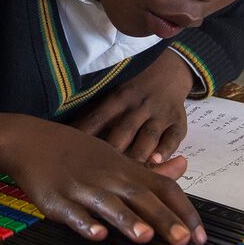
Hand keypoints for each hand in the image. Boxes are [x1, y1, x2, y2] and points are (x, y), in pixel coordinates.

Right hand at [0, 112, 205, 244]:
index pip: (163, 188)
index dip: (184, 211)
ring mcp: (82, 188)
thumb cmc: (78, 152)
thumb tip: (184, 166)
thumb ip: (151, 170)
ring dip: (127, 220)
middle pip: (142, 198)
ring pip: (109, 205)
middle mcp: (109, 178)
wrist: (32, 140)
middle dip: (164, 219)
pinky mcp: (57, 200)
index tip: (201, 236)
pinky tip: (97, 235)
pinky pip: (73, 213)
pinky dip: (85, 223)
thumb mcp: (117, 156)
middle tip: (184, 240)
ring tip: (145, 236)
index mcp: (126, 169)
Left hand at [74, 53, 192, 163]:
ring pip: (148, 136)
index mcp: (118, 98)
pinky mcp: (178, 122)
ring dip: (138, 154)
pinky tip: (156, 162)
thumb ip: (94, 114)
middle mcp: (139, 105)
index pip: (98, 118)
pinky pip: (173, 137)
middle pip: (124, 130)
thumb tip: (65, 133)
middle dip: (112, 150)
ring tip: (128, 174)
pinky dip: (165, 150)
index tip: (71, 154)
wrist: (169, 70)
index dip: (85, 135)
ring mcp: (160, 113)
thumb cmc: (132, 91)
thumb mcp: (113, 95)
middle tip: (98, 173)